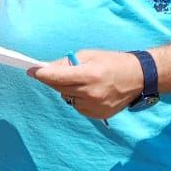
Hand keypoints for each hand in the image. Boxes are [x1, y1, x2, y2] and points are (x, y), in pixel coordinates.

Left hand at [30, 51, 144, 119]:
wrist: (139, 77)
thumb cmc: (112, 62)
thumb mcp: (89, 55)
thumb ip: (66, 63)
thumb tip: (45, 68)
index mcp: (89, 75)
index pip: (56, 77)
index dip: (42, 74)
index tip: (31, 71)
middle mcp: (90, 93)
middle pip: (59, 88)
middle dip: (56, 80)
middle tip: (63, 72)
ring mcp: (94, 107)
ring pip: (67, 98)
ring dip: (69, 89)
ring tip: (85, 82)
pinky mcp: (97, 115)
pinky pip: (77, 106)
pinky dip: (78, 98)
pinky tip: (92, 92)